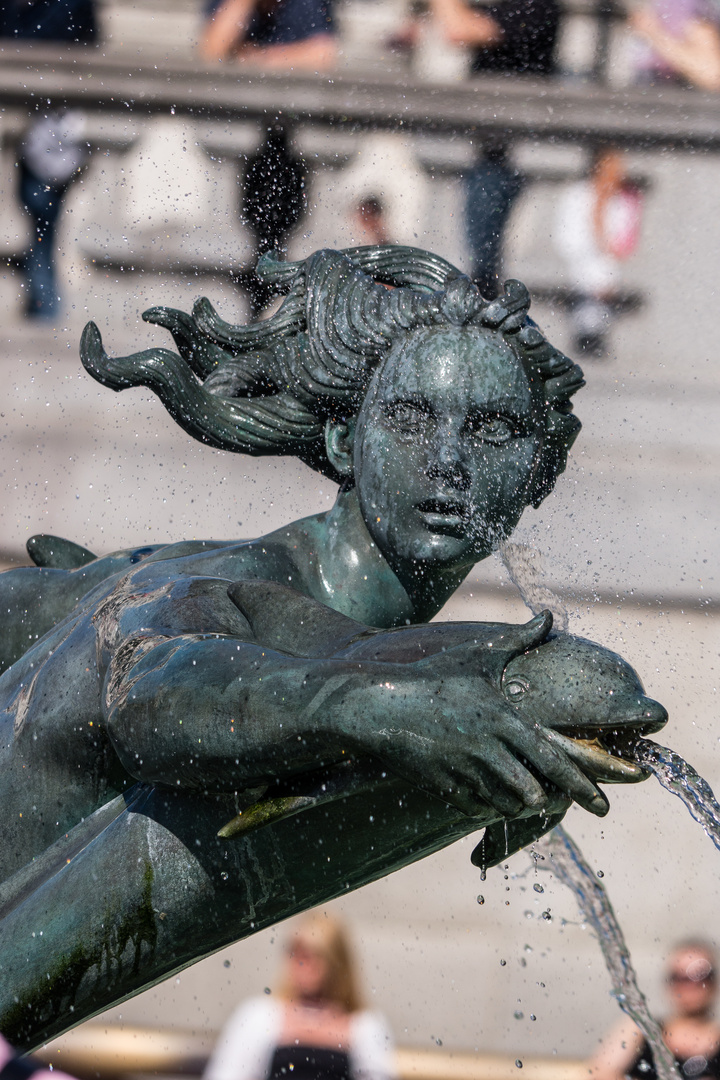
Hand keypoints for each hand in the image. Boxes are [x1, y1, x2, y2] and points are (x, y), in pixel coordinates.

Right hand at [354, 648, 608, 820]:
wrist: (379, 705)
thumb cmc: (433, 677)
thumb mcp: (478, 655)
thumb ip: (519, 639)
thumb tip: (547, 614)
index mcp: (504, 719)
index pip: (555, 760)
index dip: (583, 786)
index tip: (604, 806)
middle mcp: (488, 748)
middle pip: (535, 792)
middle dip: (549, 799)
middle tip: (555, 799)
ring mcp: (465, 770)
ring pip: (508, 806)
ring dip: (520, 805)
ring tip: (525, 796)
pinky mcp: (444, 786)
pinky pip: (478, 810)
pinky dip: (490, 808)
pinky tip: (492, 796)